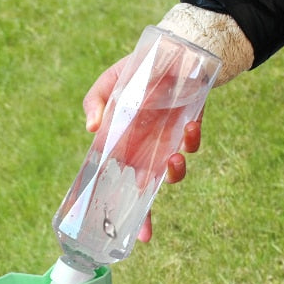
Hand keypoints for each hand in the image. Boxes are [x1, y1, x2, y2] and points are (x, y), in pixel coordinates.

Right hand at [82, 59, 202, 241]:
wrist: (174, 48)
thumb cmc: (137, 68)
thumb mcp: (108, 82)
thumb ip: (94, 102)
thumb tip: (92, 128)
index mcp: (118, 146)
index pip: (111, 183)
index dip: (111, 206)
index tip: (111, 228)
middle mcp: (142, 151)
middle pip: (141, 192)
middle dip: (144, 216)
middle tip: (145, 234)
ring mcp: (166, 143)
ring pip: (170, 173)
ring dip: (174, 174)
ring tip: (175, 161)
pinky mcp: (189, 129)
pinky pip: (191, 145)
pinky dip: (192, 142)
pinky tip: (189, 130)